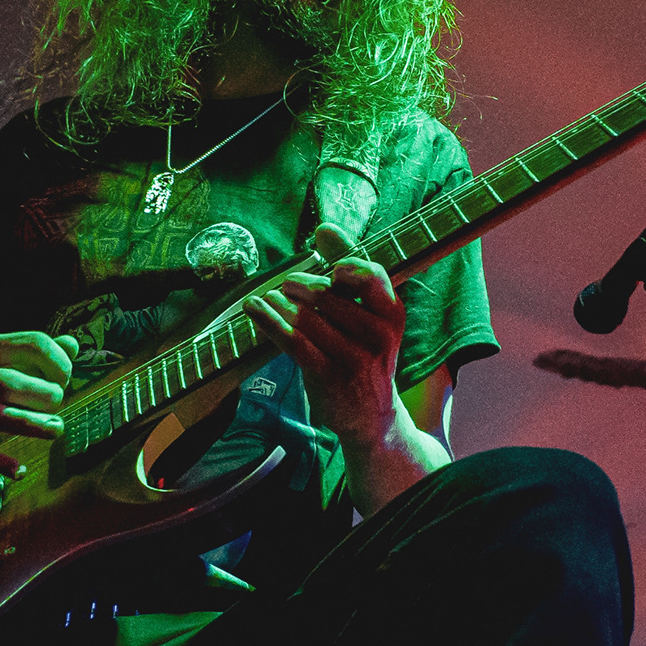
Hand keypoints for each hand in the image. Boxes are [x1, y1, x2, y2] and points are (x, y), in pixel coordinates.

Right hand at [0, 331, 77, 477]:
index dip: (56, 359)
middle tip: (58, 402)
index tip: (65, 376)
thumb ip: (30, 350)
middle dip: (42, 392)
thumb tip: (72, 344)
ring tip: (56, 429)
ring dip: (29, 423)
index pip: (28, 343)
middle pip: (10, 381)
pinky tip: (20, 470)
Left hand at [243, 224, 403, 447]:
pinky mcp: (328, 377)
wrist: (370, 417)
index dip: (349, 266)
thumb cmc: (364, 355)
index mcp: (392, 314)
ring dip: (279, 303)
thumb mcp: (368, 316)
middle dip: (300, 285)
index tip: (332, 268)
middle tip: (286, 285)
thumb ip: (350, 270)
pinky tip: (253, 310)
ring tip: (266, 296)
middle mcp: (378, 336)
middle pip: (328, 295)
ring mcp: (354, 359)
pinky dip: (268, 322)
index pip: (373, 277)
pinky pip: (292, 341)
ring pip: (306, 318)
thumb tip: (324, 228)